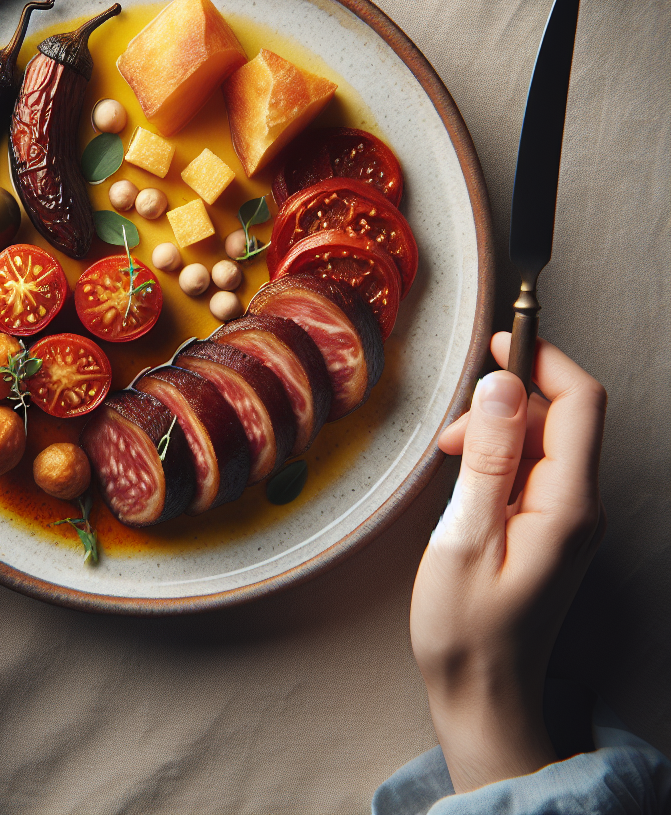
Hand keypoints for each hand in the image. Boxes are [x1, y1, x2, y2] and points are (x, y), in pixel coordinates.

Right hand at [410, 332, 605, 793]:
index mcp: (568, 506)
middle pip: (558, 418)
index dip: (544, 359)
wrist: (482, 691)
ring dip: (495, 432)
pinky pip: (531, 469)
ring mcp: (569, 518)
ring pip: (541, 441)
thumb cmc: (466, 626)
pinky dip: (496, 458)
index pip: (580, 403)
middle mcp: (581, 506)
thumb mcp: (465, 534)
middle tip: (450, 436)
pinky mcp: (550, 527)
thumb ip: (488, 457)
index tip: (500, 340)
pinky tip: (465, 478)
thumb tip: (502, 383)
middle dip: (504, 404)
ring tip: (450, 461)